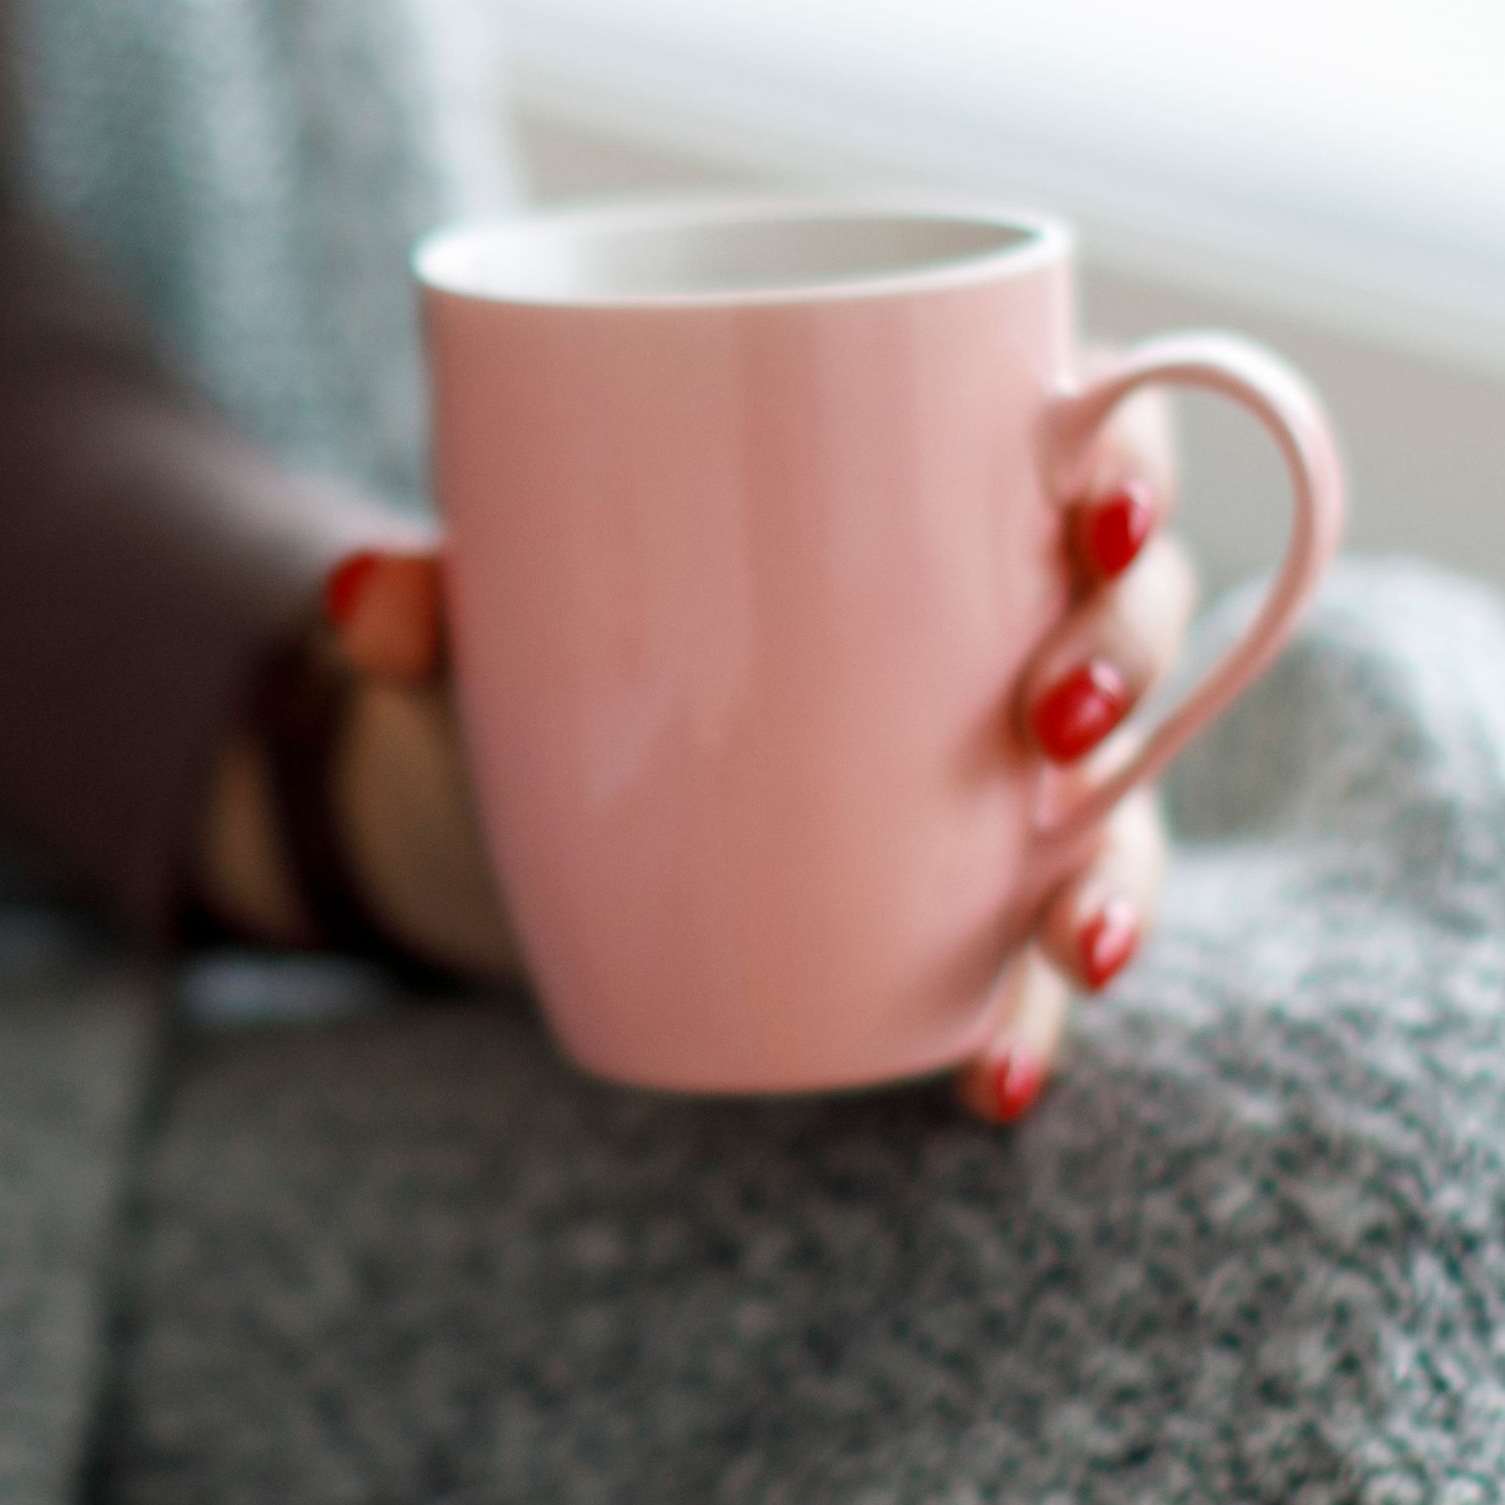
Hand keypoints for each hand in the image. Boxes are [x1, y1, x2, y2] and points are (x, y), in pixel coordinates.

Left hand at [226, 399, 1190, 1124]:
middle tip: (1055, 721)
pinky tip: (993, 1076)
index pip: (1090, 428)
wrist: (490, 816)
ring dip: (1119, 868)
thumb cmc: (540, 654)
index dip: (1135, 458)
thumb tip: (368, 597)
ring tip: (1074, 942)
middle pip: (1129, 613)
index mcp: (926, 478)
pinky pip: (1024, 954)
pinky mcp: (947, 909)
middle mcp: (990, 621)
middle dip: (1125, 665)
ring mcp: (985, 775)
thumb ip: (437, 603)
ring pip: (1113, 802)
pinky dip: (1025, 1016)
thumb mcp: (487, 621)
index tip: (1101, 508)